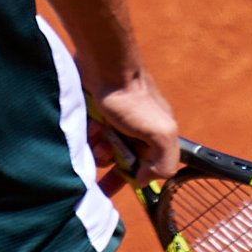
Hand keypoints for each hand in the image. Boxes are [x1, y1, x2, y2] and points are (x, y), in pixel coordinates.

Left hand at [89, 73, 184, 189]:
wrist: (104, 65)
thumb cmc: (133, 98)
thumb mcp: (161, 133)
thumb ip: (164, 161)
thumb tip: (144, 180)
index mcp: (156, 136)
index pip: (146, 168)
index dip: (131, 179)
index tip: (116, 186)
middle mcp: (136, 129)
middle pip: (118, 161)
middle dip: (109, 161)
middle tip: (102, 152)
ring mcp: (114, 121)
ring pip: (101, 149)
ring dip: (96, 146)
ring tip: (96, 132)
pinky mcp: (95, 113)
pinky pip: (88, 134)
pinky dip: (87, 133)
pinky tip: (89, 123)